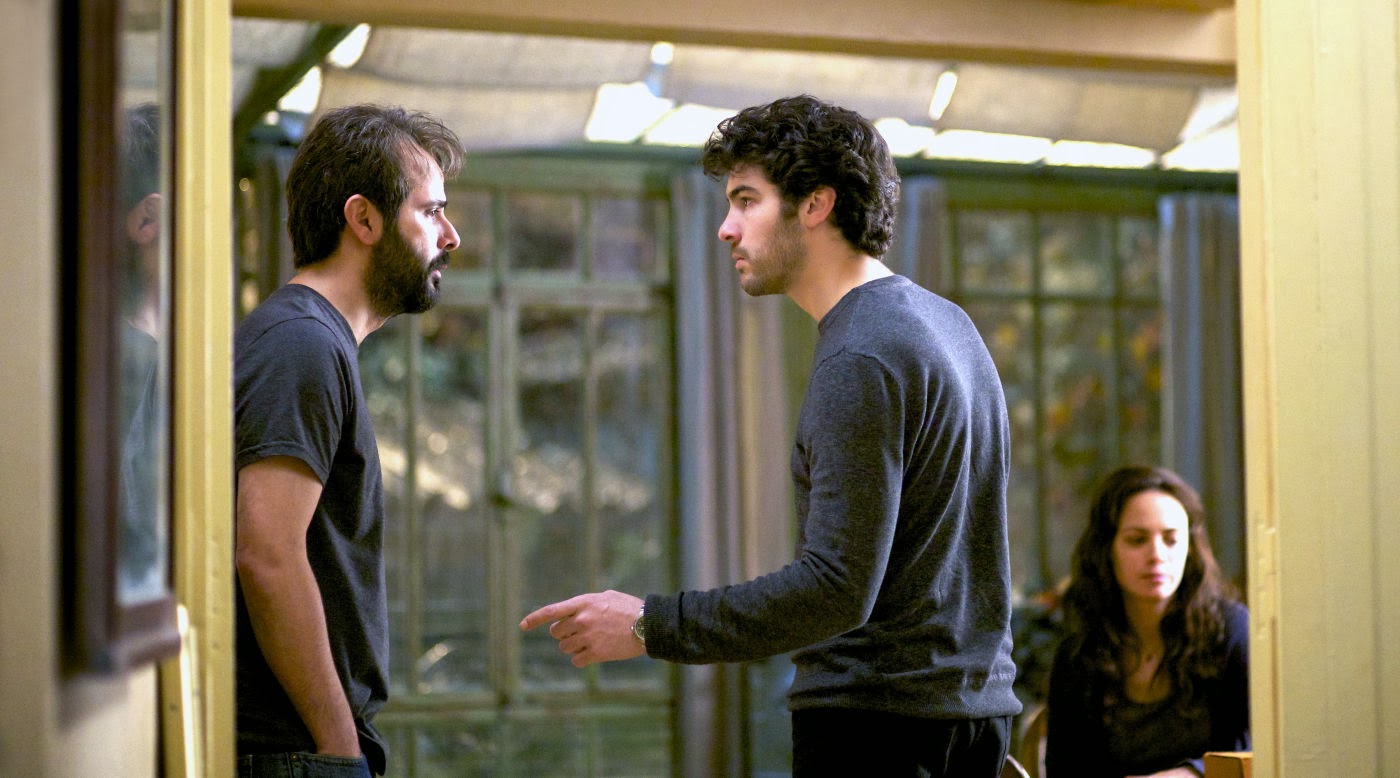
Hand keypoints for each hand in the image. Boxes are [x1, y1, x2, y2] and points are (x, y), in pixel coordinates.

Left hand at [519, 590, 645, 666]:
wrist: (646, 625)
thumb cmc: (628, 608)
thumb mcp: (605, 596)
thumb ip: (585, 604)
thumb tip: (569, 613)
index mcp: (582, 603)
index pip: (551, 611)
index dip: (534, 619)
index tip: (522, 626)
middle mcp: (582, 620)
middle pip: (556, 633)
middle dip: (564, 634)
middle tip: (579, 632)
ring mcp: (587, 637)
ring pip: (564, 648)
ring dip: (572, 646)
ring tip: (590, 641)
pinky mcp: (595, 653)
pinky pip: (576, 660)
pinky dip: (582, 658)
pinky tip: (594, 652)